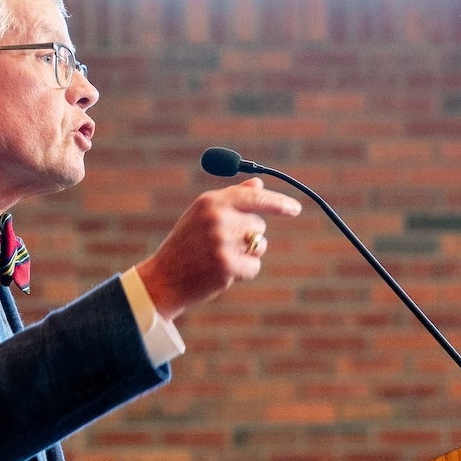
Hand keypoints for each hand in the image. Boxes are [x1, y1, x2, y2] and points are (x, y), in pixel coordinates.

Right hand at [135, 177, 300, 320]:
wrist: (165, 276)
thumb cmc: (187, 243)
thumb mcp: (203, 214)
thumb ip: (232, 198)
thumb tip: (258, 184)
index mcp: (210, 201)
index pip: (254, 197)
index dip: (278, 203)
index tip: (295, 209)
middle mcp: (217, 217)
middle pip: (259, 224)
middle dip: (249, 235)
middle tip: (223, 244)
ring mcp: (222, 242)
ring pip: (259, 245)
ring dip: (247, 253)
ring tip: (220, 256)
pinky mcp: (227, 265)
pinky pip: (254, 266)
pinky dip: (244, 271)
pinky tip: (223, 271)